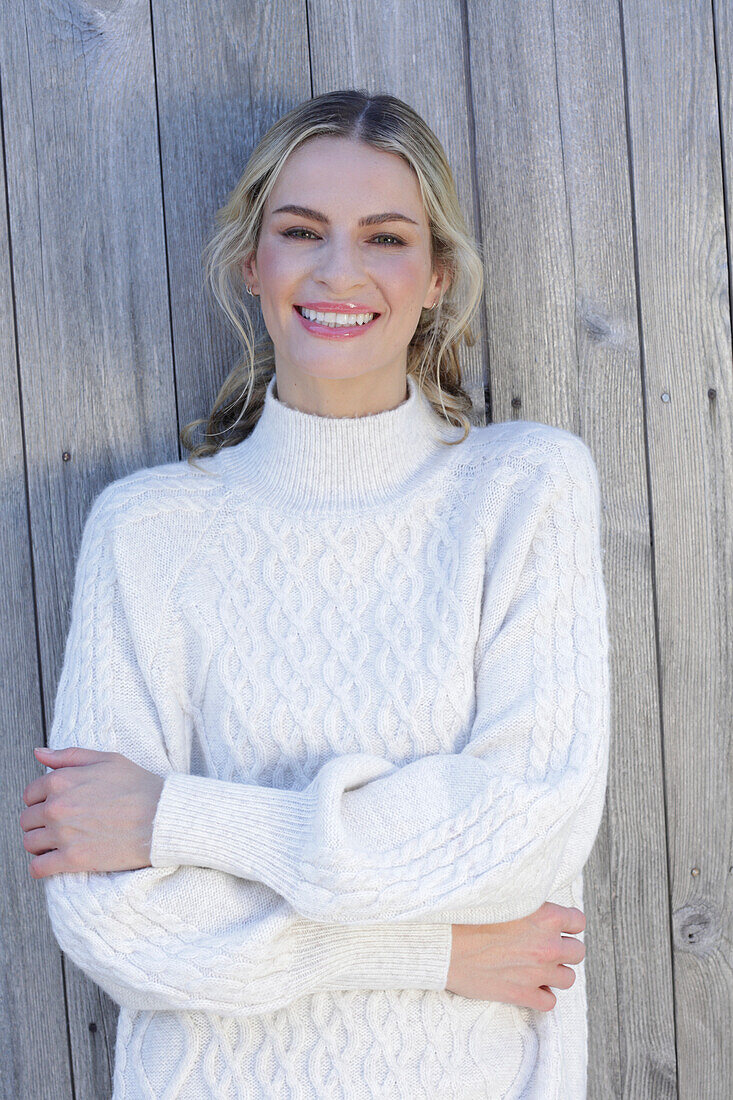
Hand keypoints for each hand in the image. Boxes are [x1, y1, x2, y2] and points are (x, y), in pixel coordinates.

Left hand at [20, 747, 164, 878]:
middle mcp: (56, 807)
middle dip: (39, 823)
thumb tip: (39, 753)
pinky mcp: (72, 860)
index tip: (56, 806)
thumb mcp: (107, 759)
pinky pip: (38, 868)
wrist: (162, 817)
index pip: (30, 794)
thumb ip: (69, 756)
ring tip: (58, 843)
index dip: (41, 800)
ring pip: (29, 843)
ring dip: (40, 844)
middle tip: (60, 825)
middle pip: (27, 820)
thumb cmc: (138, 786)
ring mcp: (62, 834)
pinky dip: (42, 867)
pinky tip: (55, 862)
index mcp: (61, 780)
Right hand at [446, 901, 585, 1010]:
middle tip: (546, 946)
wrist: (444, 945)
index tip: (556, 925)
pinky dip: (542, 995)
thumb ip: (528, 901)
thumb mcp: (504, 896)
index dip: (568, 923)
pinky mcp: (523, 995)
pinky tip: (529, 985)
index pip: (579, 921)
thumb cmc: (468, 916)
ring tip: (538, 966)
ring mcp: (537, 972)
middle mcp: (547, 945)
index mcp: (545, 916)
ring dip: (556, 972)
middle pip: (577, 952)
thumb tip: (536, 903)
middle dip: (564, 949)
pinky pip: (549, 1002)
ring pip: (568, 978)